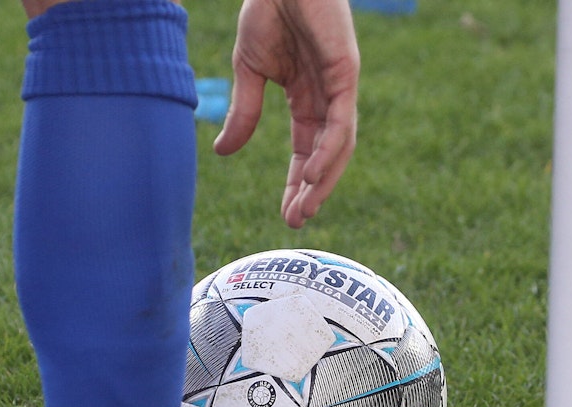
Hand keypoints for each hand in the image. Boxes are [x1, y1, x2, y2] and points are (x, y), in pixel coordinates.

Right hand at [213, 0, 359, 228]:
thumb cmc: (267, 11)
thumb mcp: (248, 70)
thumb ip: (243, 111)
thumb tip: (224, 153)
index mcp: (306, 97)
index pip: (306, 148)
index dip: (297, 181)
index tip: (285, 212)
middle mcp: (328, 97)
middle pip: (326, 154)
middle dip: (313, 189)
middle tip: (297, 221)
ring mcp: (340, 86)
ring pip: (339, 145)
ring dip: (324, 179)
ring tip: (306, 207)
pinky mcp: (346, 72)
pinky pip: (342, 121)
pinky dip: (331, 149)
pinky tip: (316, 173)